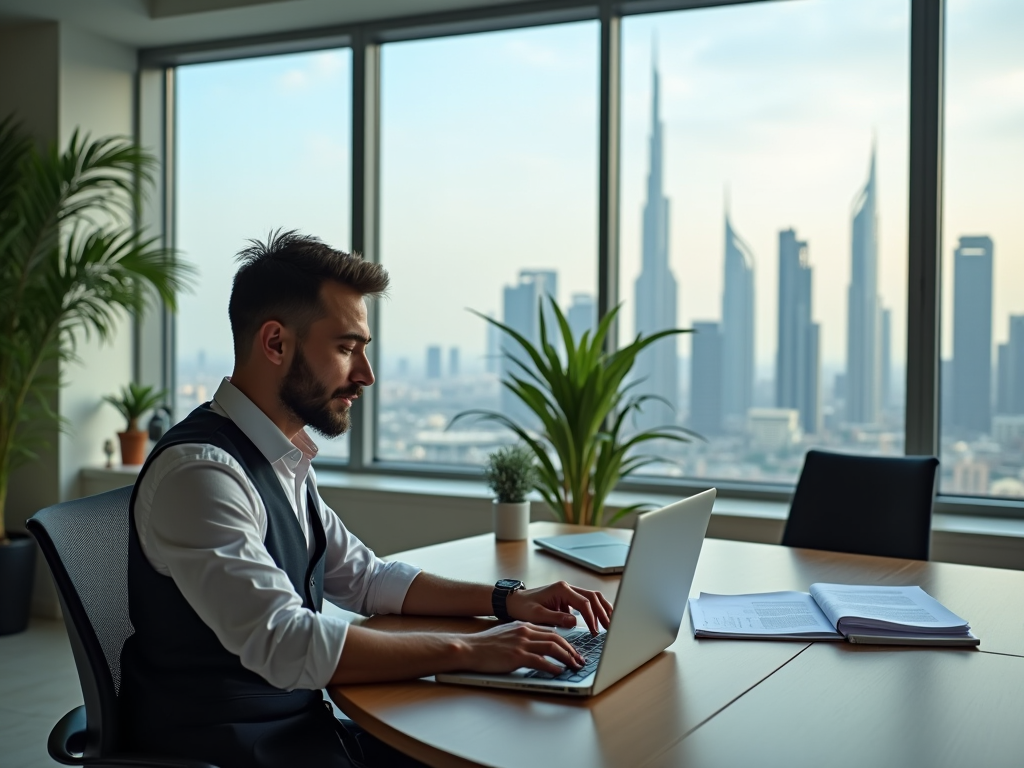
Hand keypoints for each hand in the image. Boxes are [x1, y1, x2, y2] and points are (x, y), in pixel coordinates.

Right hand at [461, 622, 584, 674]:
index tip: (573, 650)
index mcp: (524, 626)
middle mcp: (525, 632)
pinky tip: (559, 672)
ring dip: (567, 658)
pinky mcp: (516, 656)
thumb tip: (536, 646)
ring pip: (552, 647)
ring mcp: (521, 644)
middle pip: (556, 638)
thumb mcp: (507, 633)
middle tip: (580, 660)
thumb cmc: (486, 645)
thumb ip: (522, 637)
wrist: (469, 648)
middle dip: (571, 650)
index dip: (566, 642)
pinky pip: (540, 661)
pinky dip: (552, 667)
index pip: (551, 631)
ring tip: (575, 666)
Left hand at [506, 581, 612, 634]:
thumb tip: (575, 622)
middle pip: (593, 597)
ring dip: (602, 609)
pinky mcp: (568, 598)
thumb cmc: (523, 607)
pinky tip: (600, 620)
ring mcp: (568, 592)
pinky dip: (595, 610)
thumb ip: (557, 618)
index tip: (594, 631)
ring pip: (592, 597)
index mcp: (561, 589)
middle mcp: (567, 588)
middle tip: (610, 627)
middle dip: (603, 612)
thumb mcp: (537, 615)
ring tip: (610, 623)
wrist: (514, 601)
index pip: (583, 603)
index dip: (592, 618)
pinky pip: (586, 602)